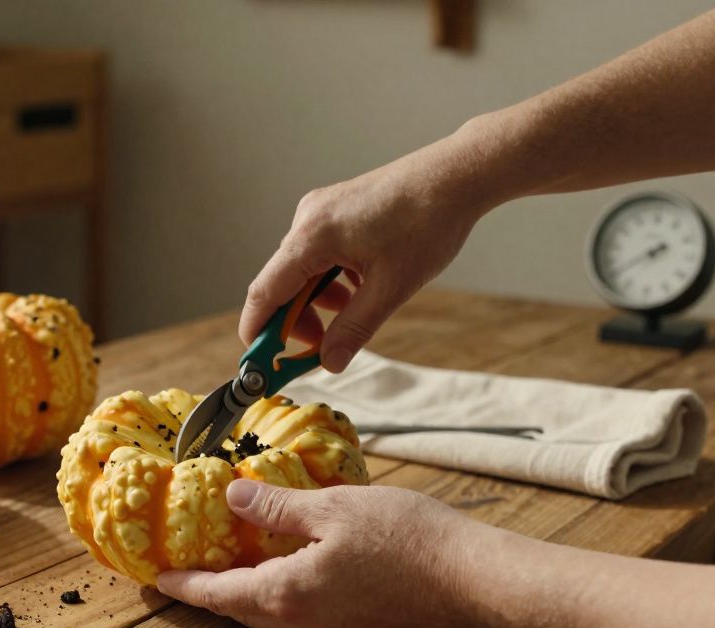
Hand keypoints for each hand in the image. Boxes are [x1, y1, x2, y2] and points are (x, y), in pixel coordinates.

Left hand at [156, 479, 494, 627]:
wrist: (476, 581)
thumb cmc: (408, 540)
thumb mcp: (332, 508)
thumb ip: (277, 507)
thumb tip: (233, 499)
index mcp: (289, 595)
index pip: (219, 594)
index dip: (185, 586)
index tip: (157, 579)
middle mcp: (304, 625)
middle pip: (242, 611)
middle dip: (211, 593)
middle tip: (185, 574)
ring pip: (274, 615)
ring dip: (247, 594)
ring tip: (231, 567)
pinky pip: (304, 614)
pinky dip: (282, 593)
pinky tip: (289, 568)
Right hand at [242, 135, 499, 372]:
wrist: (457, 175)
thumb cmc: (428, 222)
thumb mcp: (390, 288)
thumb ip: (354, 329)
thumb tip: (329, 363)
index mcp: (311, 237)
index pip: (264, 293)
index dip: (257, 332)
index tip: (258, 364)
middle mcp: (307, 220)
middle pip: (281, 283)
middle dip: (295, 322)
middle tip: (319, 351)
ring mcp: (320, 211)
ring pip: (301, 270)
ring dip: (317, 302)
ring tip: (351, 316)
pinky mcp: (335, 209)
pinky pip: (318, 253)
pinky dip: (330, 279)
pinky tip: (359, 288)